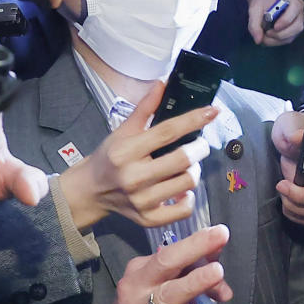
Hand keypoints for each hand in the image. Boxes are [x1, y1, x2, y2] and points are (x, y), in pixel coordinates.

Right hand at [59, 83, 218, 228]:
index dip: (193, 120)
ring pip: (187, 183)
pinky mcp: (148, 219)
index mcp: (126, 151)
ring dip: (195, 171)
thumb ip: (144, 108)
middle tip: (199, 145)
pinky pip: (183, 210)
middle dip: (199, 148)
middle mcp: (133, 177)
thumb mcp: (122, 130)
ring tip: (189, 165)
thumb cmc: (109, 157)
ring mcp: (142, 201)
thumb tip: (162, 84)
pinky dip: (188, 198)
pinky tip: (182, 188)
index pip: (167, 132)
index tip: (212, 112)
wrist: (91, 191)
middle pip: (182, 160)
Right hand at [95, 225, 232, 303]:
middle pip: (166, 262)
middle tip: (220, 234)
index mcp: (141, 269)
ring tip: (216, 273)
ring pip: (168, 294)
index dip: (199, 245)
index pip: (172, 253)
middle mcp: (137, 285)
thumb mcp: (162, 294)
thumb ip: (189, 284)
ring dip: (194, 282)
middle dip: (195, 247)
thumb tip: (223, 284)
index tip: (220, 234)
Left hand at [247, 0, 303, 45]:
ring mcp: (298, 17)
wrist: (261, 2)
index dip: (286, 19)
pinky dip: (278, 41)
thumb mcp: (254, 9)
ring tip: (264, 38)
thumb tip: (258, 40)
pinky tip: (268, 39)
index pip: (295, 7)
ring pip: (294, 33)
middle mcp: (298, 5)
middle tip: (266, 34)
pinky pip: (290, 38)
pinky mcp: (295, 26)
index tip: (275, 27)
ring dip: (278, 39)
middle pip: (298, 24)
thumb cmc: (259, 1)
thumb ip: (254, 24)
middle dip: (281, 34)